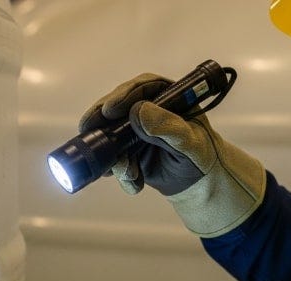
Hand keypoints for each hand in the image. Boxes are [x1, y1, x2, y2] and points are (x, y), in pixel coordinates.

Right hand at [80, 74, 265, 237]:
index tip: (110, 109)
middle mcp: (147, 109)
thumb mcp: (190, 142)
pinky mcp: (127, 150)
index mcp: (167, 97)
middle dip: (101, 121)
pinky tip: (133, 182)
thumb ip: (168, 127)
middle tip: (88, 130)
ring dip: (113, 155)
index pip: (142, 87)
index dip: (123, 95)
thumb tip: (140, 111)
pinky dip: (119, 171)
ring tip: (129, 173)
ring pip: (110, 133)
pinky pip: (114, 157)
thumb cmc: (202, 156)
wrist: (199, 183)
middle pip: (117, 107)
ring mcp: (134, 129)